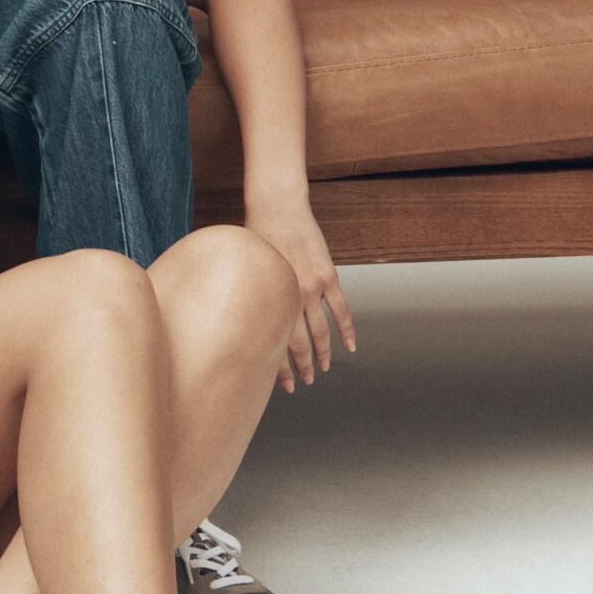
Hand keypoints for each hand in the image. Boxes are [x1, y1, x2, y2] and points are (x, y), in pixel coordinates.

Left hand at [246, 195, 355, 392]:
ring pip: (321, 333)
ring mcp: (312, 288)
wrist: (276, 208)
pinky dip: (347, 330)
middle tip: (305, 382)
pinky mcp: (328, 277)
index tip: (283, 385)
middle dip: (302, 368)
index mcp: (268, 300)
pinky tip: (350, 346)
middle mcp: (289, 299)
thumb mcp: (246, 271)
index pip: (275, 346)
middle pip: (299, 345)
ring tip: (323, 369)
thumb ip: (252, 297)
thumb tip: (243, 320)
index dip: (280, 369)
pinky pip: (341, 310)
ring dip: (323, 355)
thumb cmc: (255, 236)